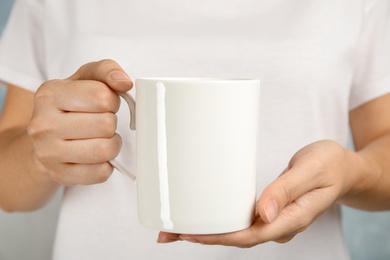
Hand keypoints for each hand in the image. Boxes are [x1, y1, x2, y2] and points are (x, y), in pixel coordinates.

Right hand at [28, 59, 132, 185]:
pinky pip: (100, 173)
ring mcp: (48, 153)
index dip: (112, 100)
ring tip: (102, 139)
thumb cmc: (71, 105)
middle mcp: (43, 124)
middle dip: (111, 123)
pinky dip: (106, 165)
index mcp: (49, 94)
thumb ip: (107, 70)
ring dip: (112, 144)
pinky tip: (96, 156)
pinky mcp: (59, 174)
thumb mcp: (85, 79)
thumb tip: (124, 81)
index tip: (104, 104)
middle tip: (102, 123)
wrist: (45, 138)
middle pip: (105, 125)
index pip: (101, 96)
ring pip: (105, 150)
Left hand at [158, 140, 352, 246]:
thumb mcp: (312, 171)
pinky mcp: (268, 210)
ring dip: (205, 230)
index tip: (187, 234)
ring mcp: (273, 219)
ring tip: (175, 226)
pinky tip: (203, 215)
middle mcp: (279, 224)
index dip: (215, 237)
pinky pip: (240, 219)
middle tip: (167, 232)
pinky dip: (218, 219)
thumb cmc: (331, 165)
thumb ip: (287, 190)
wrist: (343, 169)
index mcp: (291, 219)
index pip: (248, 236)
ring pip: (234, 230)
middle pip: (234, 237)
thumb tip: (262, 213)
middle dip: (200, 237)